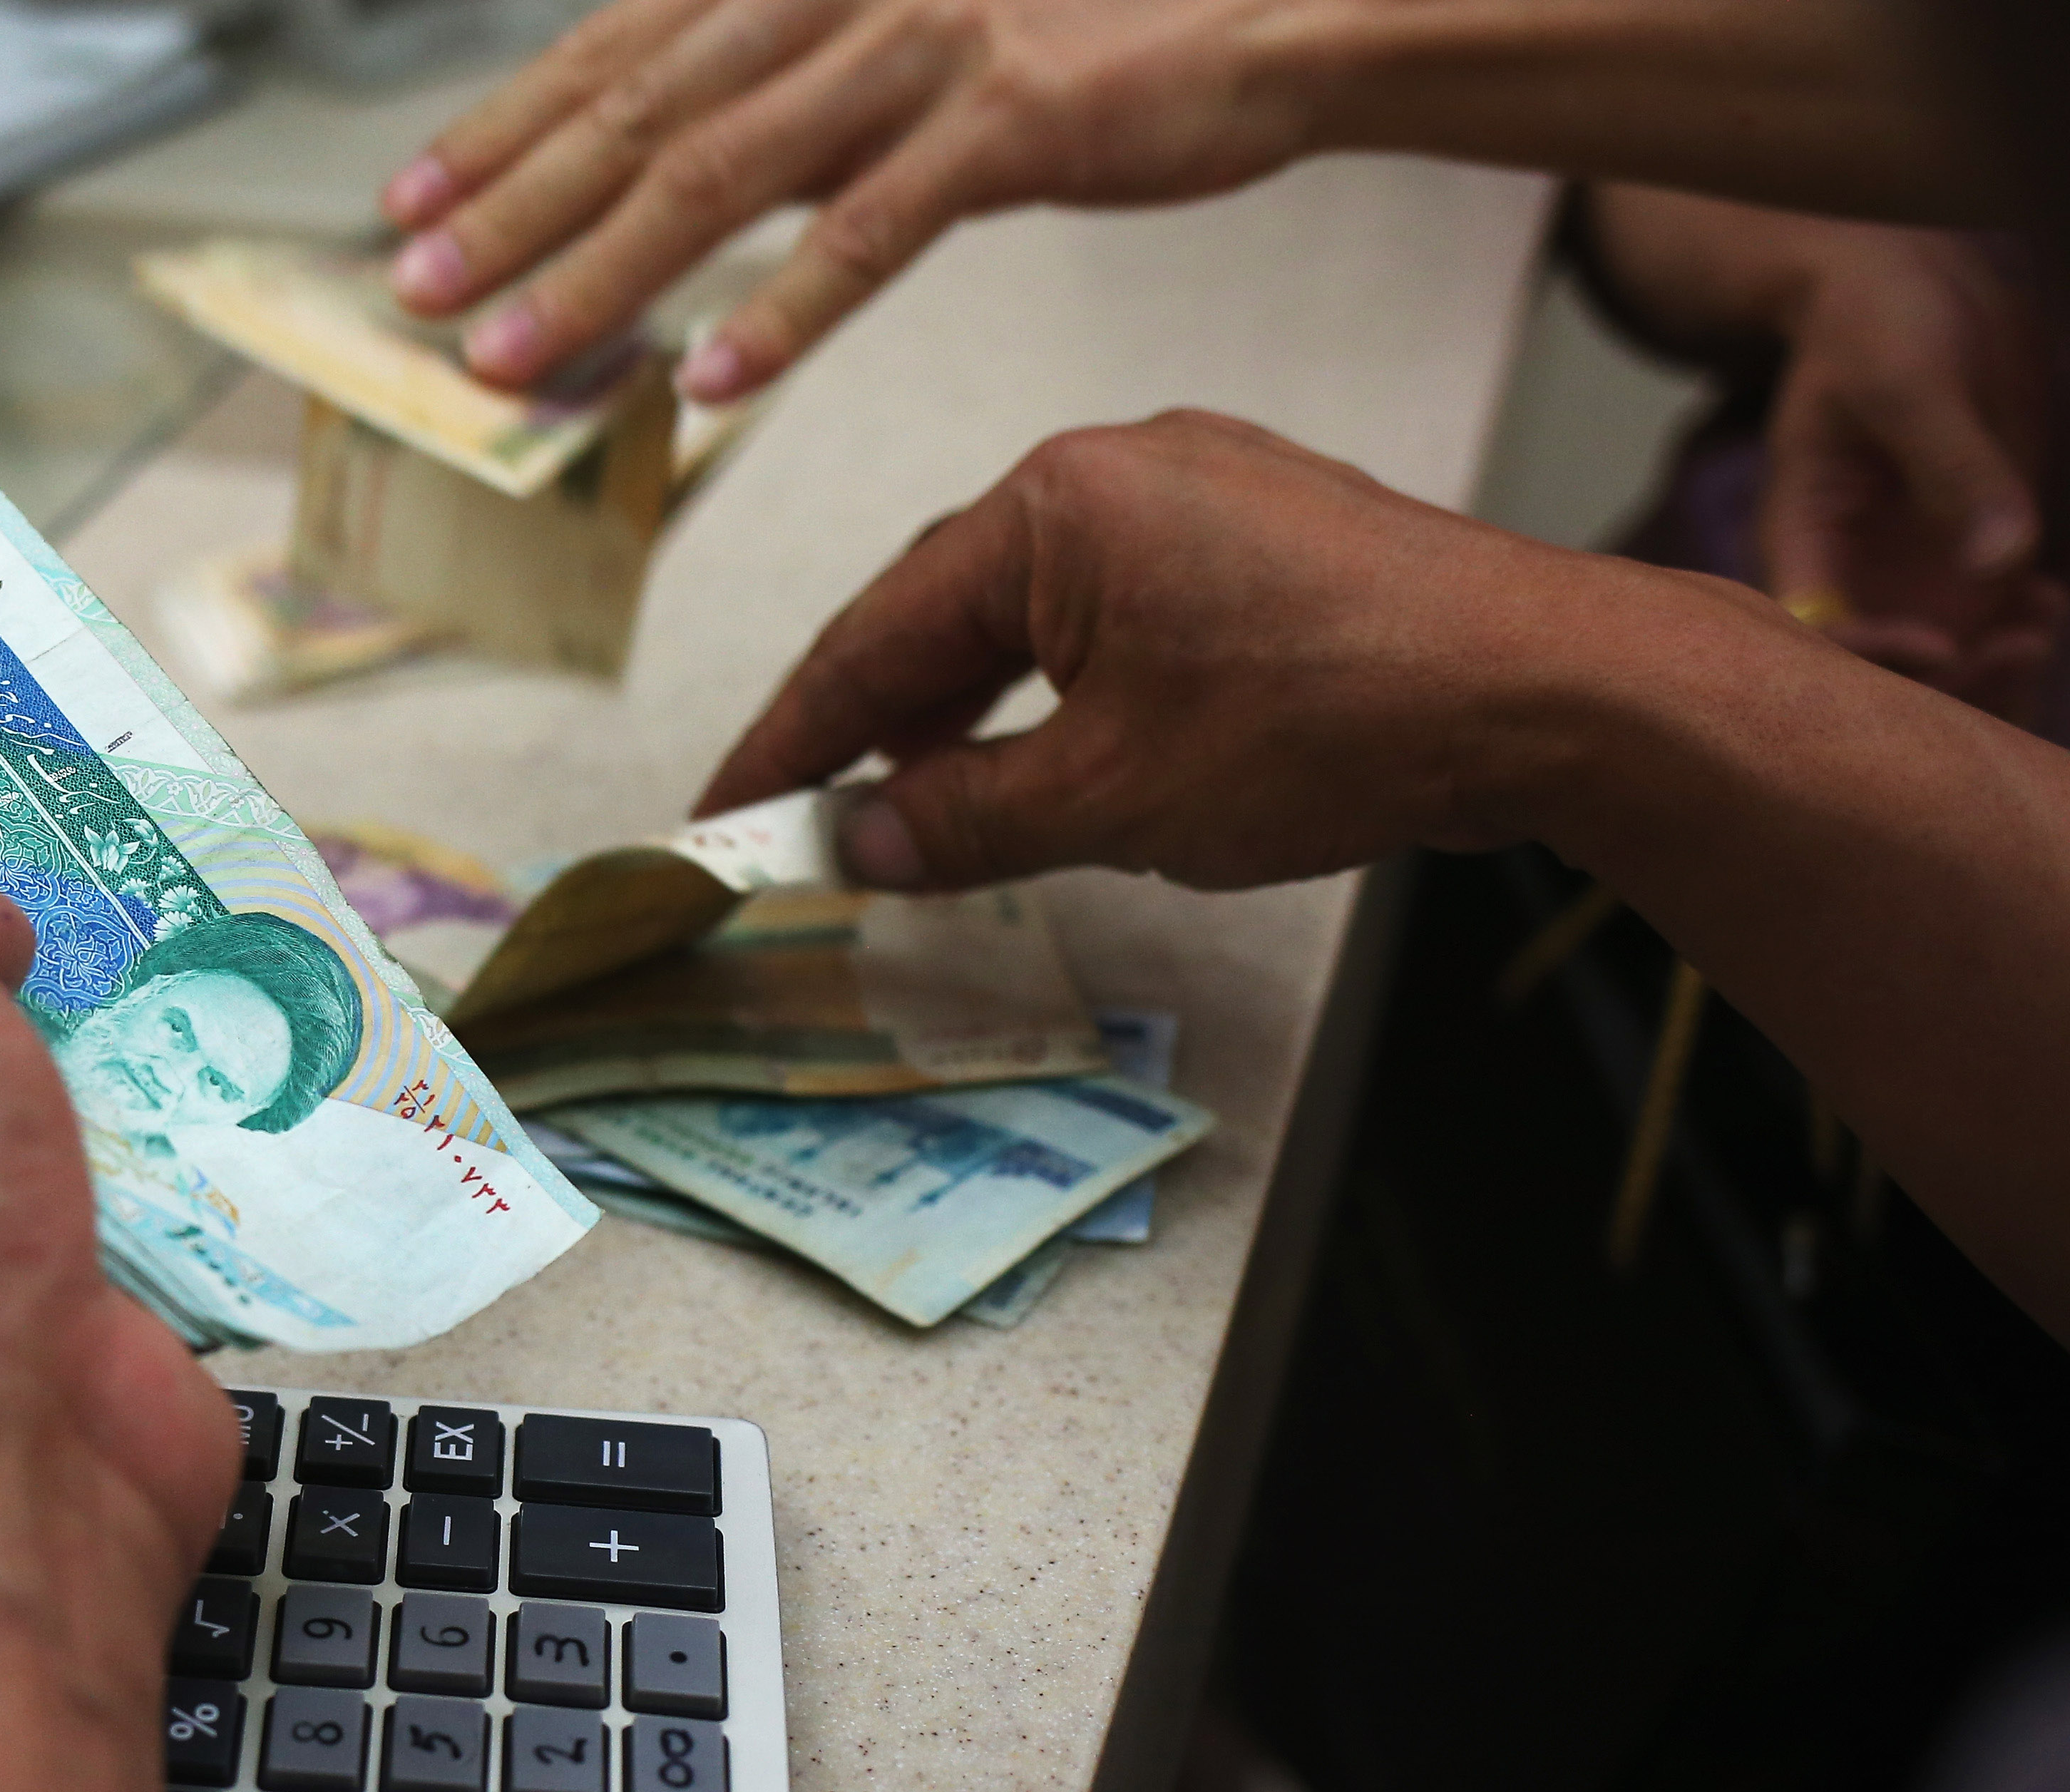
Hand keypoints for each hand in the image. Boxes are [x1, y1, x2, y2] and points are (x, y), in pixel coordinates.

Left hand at [381, 0, 1321, 400]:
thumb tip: (671, 161)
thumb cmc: (1075, 21)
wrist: (1260, 2)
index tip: (405, 206)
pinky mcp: (1009, 120)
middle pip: (639, 109)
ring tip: (511, 359)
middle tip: (415, 294)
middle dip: (511, 208)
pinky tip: (705, 383)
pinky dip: (780, 314)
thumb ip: (781, 82)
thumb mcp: (898, 28)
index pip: (613, 49)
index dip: (499, 128)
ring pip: (724, 172)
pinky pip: (871, 233)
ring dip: (604, 274)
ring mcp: (922, 46)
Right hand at [697, 410, 1731, 889]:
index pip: (873, 635)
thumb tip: (858, 844)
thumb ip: (959, 822)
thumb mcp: (1109, 798)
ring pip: (1033, 614)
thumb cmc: (1335, 717)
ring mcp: (1199, 490)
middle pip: (943, 612)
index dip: (789, 740)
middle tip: (802, 822)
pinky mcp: (1263, 532)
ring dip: (965, 714)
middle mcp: (1117, 467)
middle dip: (869, 726)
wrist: (1544, 689)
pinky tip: (1048, 760)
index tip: (726, 812)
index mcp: (1054, 504)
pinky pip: (1116, 608)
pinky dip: (1058, 690)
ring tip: (912, 808)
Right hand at [1581, 188, 2056, 718]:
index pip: (1816, 630)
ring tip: (2046, 620)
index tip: (1944, 644)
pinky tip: (2052, 605)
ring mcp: (1907, 565)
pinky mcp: (1962, 550)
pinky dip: (2023, 624)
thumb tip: (2002, 564)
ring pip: (1945, 652)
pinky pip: (1990, 616)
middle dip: (1949, 675)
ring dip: (1996, 658)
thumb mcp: (1909, 380)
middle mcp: (1851, 568)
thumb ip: (1955, 468)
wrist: (1917, 284)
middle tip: (2021, 644)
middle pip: (1879, 666)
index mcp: (1803, 536)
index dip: (1872, 655)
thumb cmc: (1881, 319)